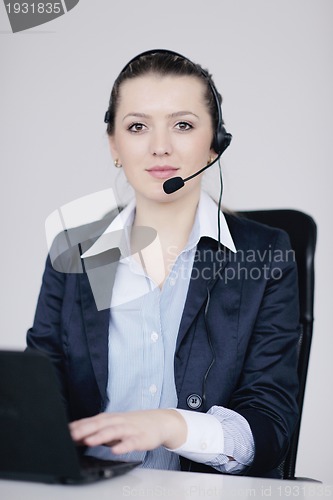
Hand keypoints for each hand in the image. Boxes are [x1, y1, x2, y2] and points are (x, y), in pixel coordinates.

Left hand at [69, 409, 186, 453]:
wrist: (159, 422)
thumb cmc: (134, 424)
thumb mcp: (114, 426)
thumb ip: (97, 431)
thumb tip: (76, 437)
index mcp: (111, 418)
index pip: (92, 420)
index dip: (79, 425)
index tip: (64, 430)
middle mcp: (118, 421)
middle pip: (100, 424)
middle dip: (85, 429)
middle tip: (71, 435)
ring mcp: (130, 429)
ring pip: (114, 431)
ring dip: (101, 436)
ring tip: (89, 441)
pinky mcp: (140, 438)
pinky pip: (131, 442)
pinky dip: (123, 446)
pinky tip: (116, 451)